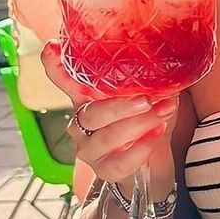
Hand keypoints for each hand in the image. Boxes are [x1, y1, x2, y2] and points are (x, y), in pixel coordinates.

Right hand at [42, 42, 177, 187]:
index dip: (55, 66)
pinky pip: (119, 162)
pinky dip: (141, 148)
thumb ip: (149, 80)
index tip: (52, 48)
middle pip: (91, 113)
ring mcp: (90, 149)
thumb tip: (167, 61)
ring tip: (162, 114)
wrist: (154, 163)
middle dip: (120, 107)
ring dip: (138, 124)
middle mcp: (82, 123)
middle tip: (146, 100)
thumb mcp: (149, 95)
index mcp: (88, 98)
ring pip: (106, 138)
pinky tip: (156, 135)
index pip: (65, 81)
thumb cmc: (147, 122)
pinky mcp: (104, 170)